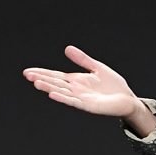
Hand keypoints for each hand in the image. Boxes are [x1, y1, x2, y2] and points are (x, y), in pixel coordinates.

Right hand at [21, 45, 152, 130]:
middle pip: (55, 83)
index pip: (56, 76)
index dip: (42, 73)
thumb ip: (82, 59)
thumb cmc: (114, 86)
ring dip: (48, 88)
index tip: (28, 71)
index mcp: (76, 81)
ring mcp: (81, 99)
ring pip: (61, 92)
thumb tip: (67, 48)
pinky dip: (63, 97)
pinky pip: (73, 101)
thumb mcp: (97, 68)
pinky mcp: (88, 106)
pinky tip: (53, 94)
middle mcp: (76, 90)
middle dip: (41, 79)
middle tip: (27, 75)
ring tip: (36, 83)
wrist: (128, 99)